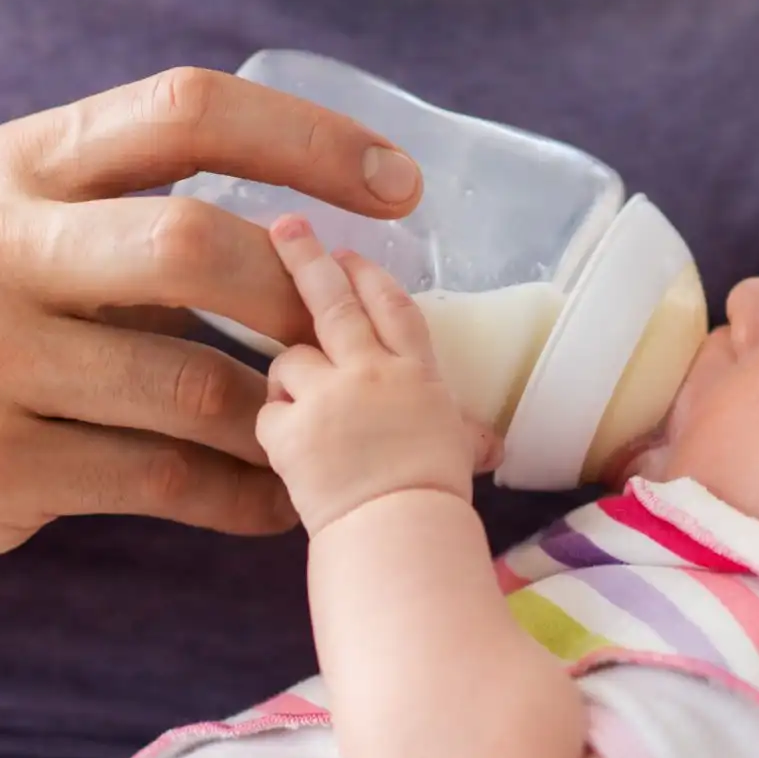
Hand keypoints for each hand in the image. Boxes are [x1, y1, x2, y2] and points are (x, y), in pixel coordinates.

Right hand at [0, 69, 425, 592]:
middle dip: (299, 299)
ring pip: (193, 387)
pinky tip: (274, 506)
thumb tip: (298, 223)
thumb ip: (111, 213)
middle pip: (194, 246)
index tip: (399, 186)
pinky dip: (240, 499)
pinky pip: (163, 484)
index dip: (309, 139)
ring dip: (285, 421)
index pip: (184, 110)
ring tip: (330, 436)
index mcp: (9, 168)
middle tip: (356, 339)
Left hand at [256, 219, 490, 532]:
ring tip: (303, 404)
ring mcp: (325, 397)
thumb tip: (490, 446)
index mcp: (416, 373)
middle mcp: (369, 372)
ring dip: (292, 374)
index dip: (370, 276)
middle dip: (307, 259)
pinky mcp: (288, 431)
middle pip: (332, 302)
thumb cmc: (437, 499)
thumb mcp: (458, 454)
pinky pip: (268, 414)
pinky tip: (290, 449)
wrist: (400, 531)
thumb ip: (463, 437)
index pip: (393, 306)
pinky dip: (275, 427)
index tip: (350, 252)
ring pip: (289, 359)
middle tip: (286, 226)